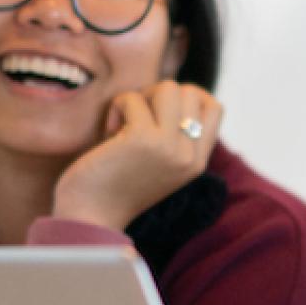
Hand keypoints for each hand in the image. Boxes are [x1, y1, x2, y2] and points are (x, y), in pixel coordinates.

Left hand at [52, 81, 222, 230]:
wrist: (90, 217)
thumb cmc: (116, 185)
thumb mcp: (160, 163)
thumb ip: (175, 136)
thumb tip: (173, 89)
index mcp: (196, 163)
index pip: (214, 108)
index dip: (188, 96)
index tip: (160, 110)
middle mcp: (189, 156)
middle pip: (189, 92)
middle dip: (158, 95)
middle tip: (137, 119)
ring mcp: (169, 147)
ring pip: (168, 87)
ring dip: (141, 97)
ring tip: (124, 123)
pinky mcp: (143, 139)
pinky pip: (133, 98)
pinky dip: (118, 107)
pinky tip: (109, 133)